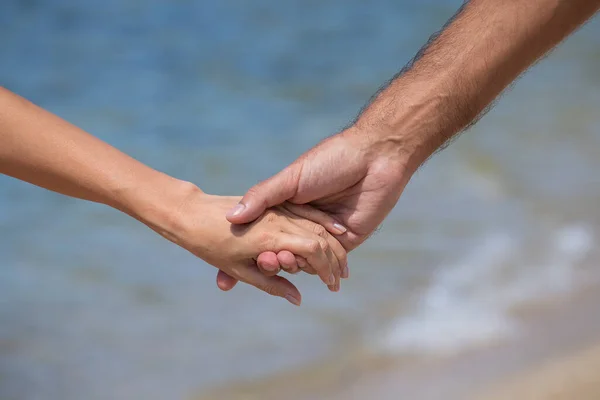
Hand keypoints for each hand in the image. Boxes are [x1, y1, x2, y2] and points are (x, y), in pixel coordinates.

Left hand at [151, 187, 346, 304]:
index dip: (326, 268)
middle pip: (319, 237)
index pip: (313, 251)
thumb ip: (272, 284)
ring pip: (315, 224)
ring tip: (341, 259)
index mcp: (272, 238)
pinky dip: (323, 222)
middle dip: (335, 258)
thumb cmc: (210, 246)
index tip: (332, 283)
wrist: (191, 213)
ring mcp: (278, 208)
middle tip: (341, 277)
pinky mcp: (274, 201)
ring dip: (332, 242)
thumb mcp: (241, 271)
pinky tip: (335, 230)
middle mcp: (279, 219)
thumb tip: (298, 299)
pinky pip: (305, 211)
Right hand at [217, 125, 411, 289]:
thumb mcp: (291, 178)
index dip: (248, 244)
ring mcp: (324, 235)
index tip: (235, 251)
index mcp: (287, 207)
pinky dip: (315, 268)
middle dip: (270, 259)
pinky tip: (305, 266)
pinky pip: (327, 263)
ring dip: (290, 265)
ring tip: (282, 261)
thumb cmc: (330, 160)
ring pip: (302, 261)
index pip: (262, 232)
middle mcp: (303, 223)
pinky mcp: (346, 244)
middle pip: (280, 251)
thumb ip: (262, 197)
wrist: (375, 158)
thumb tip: (230, 217)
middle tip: (264, 261)